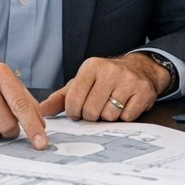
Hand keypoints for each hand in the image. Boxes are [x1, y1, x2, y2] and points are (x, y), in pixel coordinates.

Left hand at [39, 53, 165, 122]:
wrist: (140, 69)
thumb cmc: (106, 78)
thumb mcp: (83, 82)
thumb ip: (61, 97)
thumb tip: (41, 110)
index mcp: (91, 67)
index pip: (73, 100)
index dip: (74, 112)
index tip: (79, 111)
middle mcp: (109, 70)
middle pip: (91, 111)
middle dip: (91, 115)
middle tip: (97, 108)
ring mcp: (128, 80)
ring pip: (109, 116)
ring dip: (109, 116)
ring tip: (112, 104)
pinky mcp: (143, 91)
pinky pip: (127, 117)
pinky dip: (125, 117)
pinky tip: (125, 105)